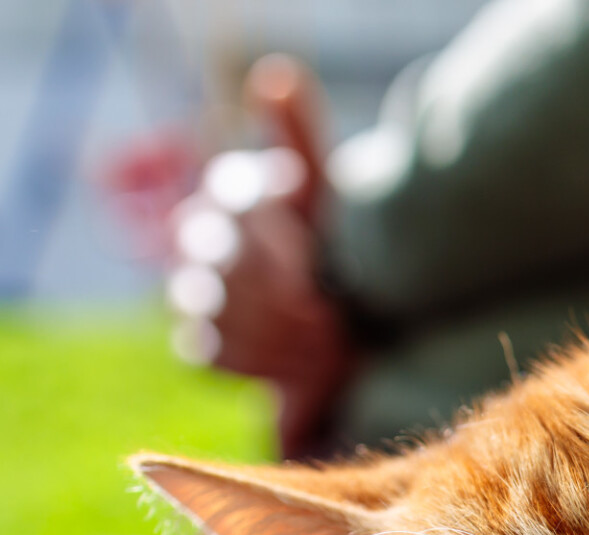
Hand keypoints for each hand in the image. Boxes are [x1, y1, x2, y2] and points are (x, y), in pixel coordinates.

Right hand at [168, 55, 353, 459]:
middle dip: (281, 288)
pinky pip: (213, 350)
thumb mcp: (331, 195)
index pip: (234, 195)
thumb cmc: (340, 249)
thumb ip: (302, 136)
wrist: (351, 326)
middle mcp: (203, 236)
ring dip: (281, 328)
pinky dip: (263, 359)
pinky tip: (305, 362)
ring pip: (217, 307)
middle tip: (331, 308)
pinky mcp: (202, 343)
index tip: (313, 246)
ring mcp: (195, 291)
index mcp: (235, 193)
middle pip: (222, 257)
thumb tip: (276, 76)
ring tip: (330, 337)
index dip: (274, 223)